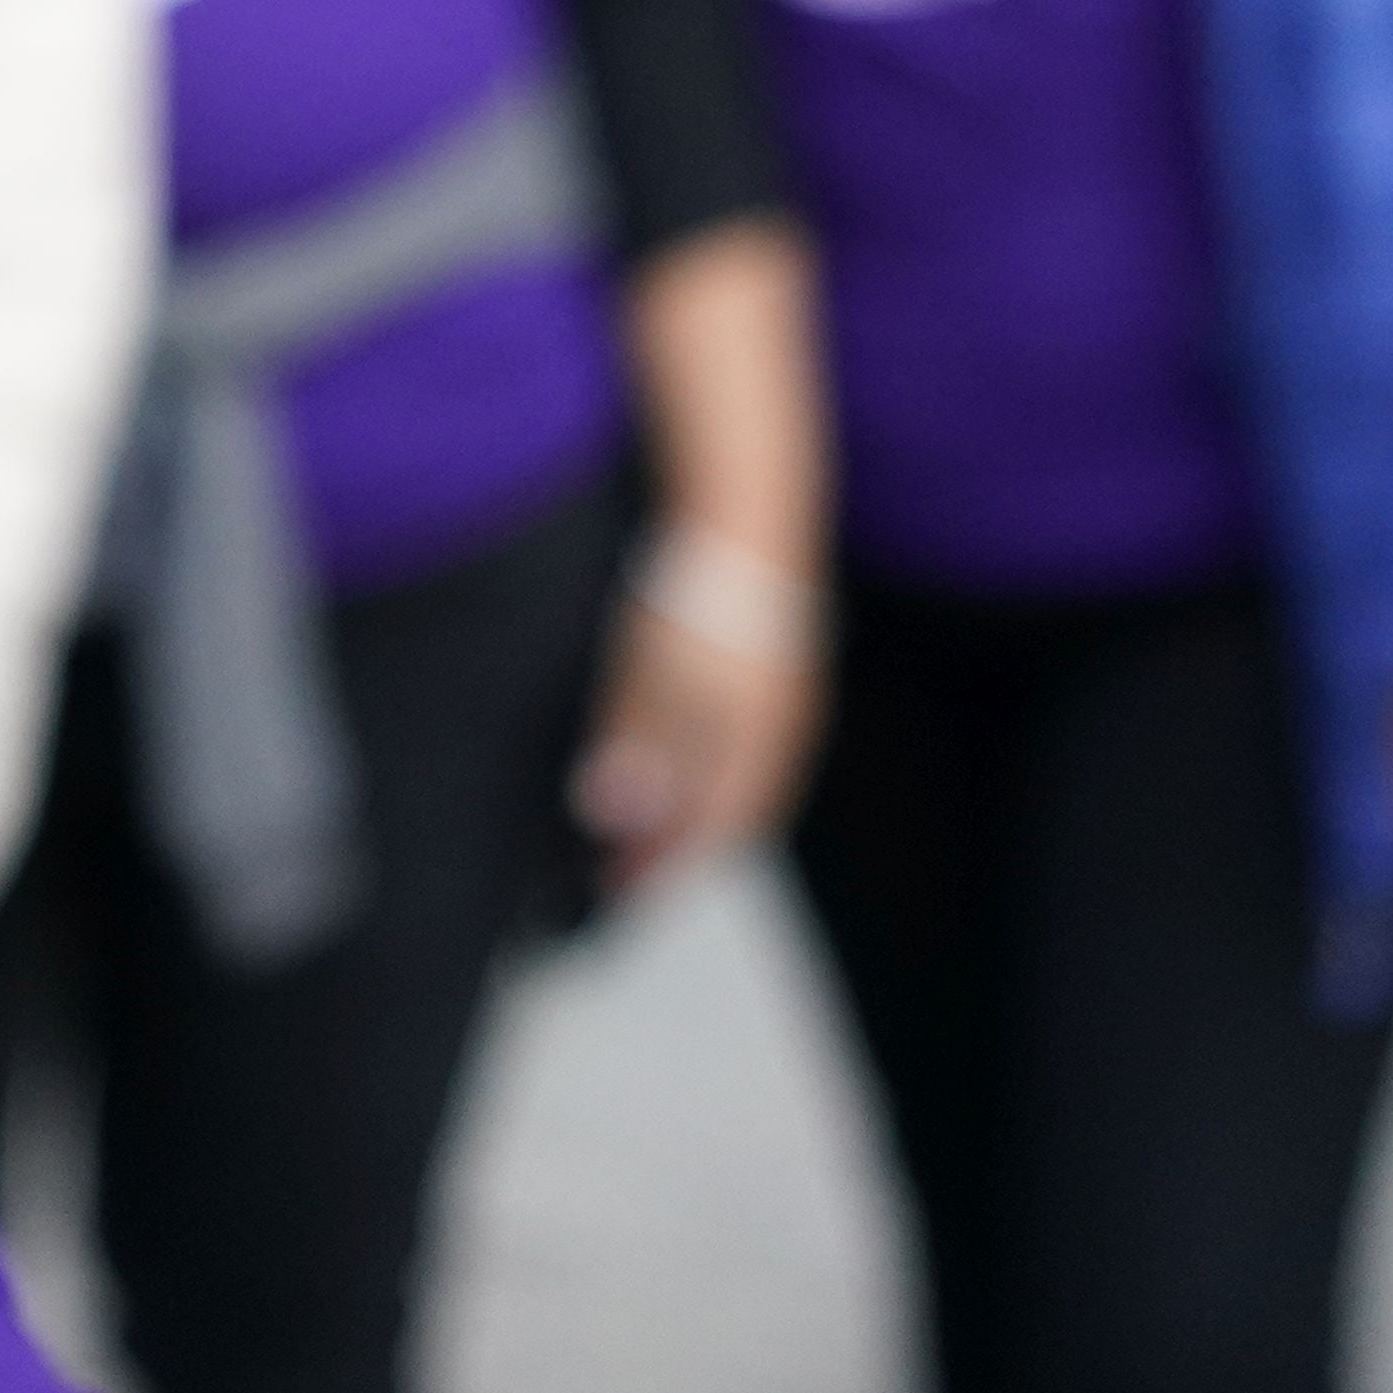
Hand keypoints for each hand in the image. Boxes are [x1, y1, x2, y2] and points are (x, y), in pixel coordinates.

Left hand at [574, 526, 824, 898]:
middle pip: (726, 813)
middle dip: (673, 846)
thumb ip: (641, 746)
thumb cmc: (704, 587)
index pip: (710, 835)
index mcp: (759, 746)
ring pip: (732, 774)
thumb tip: (616, 819)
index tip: (610, 895)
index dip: (661, 869)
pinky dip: (696, 763)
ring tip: (636, 824)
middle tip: (614, 873)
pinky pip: (733, 736)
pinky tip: (666, 753)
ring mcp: (782, 693)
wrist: (748, 498)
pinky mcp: (768, 659)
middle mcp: (782, 730)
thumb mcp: (660, 670)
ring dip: (685, 807)